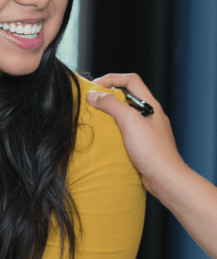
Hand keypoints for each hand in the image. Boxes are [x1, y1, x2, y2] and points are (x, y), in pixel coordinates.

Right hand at [86, 73, 185, 194]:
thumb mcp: (129, 121)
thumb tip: (93, 95)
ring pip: (126, 114)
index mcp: (150, 105)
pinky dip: (114, 130)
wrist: (166, 179)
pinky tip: (106, 138)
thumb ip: (111, 105)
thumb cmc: (152, 151)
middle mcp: (150, 115)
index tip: (95, 87)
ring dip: (110, 114)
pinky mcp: (144, 144)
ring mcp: (148, 130)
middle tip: (92, 103)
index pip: (130, 80)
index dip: (111, 79)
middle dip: (108, 96)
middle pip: (127, 96)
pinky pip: (126, 130)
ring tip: (96, 120)